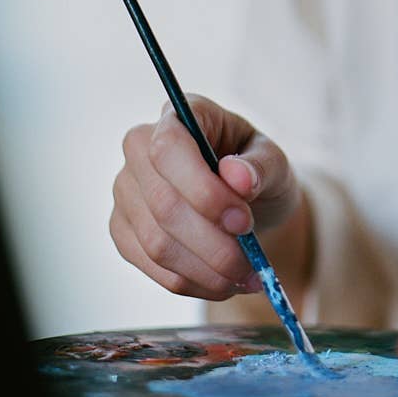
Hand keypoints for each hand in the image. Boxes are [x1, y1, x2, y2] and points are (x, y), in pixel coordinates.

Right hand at [110, 93, 307, 300]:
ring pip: (156, 242)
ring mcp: (126, 190)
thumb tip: (238, 177)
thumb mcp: (274, 161)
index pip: (169, 148)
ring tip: (245, 276)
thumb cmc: (257, 171)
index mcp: (180, 113)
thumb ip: (261, 165)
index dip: (203, 190)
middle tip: (252, 261)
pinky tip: (223, 283)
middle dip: (212, 242)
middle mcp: (141, 146)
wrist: (246, 203)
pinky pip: (151, 267)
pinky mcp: (123, 230)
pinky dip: (192, 283)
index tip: (242, 221)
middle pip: (162, 203)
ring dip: (205, 270)